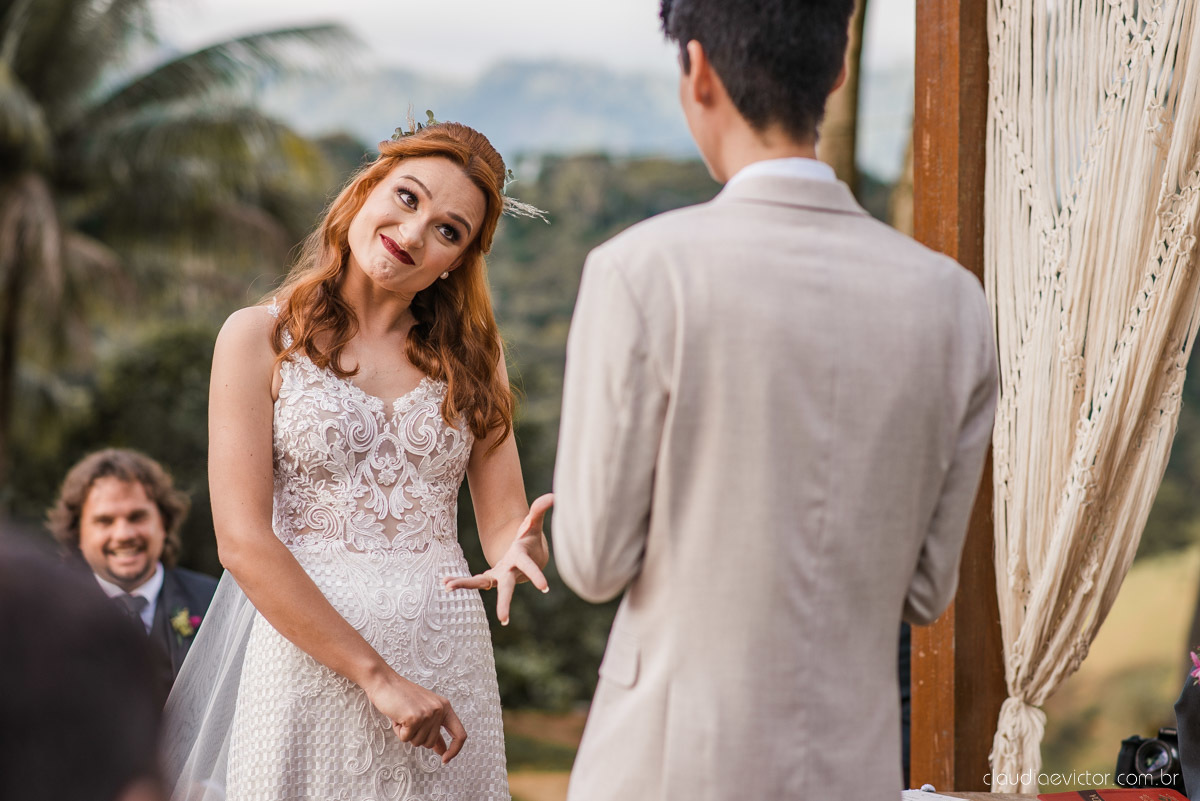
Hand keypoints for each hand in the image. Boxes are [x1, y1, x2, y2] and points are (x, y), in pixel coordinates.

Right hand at [363, 671, 466, 763]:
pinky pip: (405, 738)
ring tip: (403, 715)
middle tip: (409, 719)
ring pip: (417, 742)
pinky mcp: (414, 718)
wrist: (385, 682)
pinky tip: (397, 716)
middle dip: (416, 736)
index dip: (455, 750)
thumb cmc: (402, 697)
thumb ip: (434, 730)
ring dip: (406, 733)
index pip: (460, 734)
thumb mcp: (424, 712)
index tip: (444, 759)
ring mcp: (428, 713)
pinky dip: (398, 731)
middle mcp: (439, 710)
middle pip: (430, 743)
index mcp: (445, 707)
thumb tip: (443, 751)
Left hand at [443, 493, 552, 624]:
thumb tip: (553, 496)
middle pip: (508, 588)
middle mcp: (511, 572)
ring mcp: (500, 576)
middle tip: (503, 619)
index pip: (530, 567)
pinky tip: (445, 582)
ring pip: (482, 583)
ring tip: (447, 586)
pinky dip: (460, 581)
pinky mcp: (491, 577)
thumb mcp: (534, 523)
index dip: (537, 575)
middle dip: (505, 602)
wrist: (528, 558)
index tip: (545, 588)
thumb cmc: (530, 539)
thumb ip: (540, 510)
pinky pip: (474, 580)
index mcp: (522, 559)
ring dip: (465, 584)